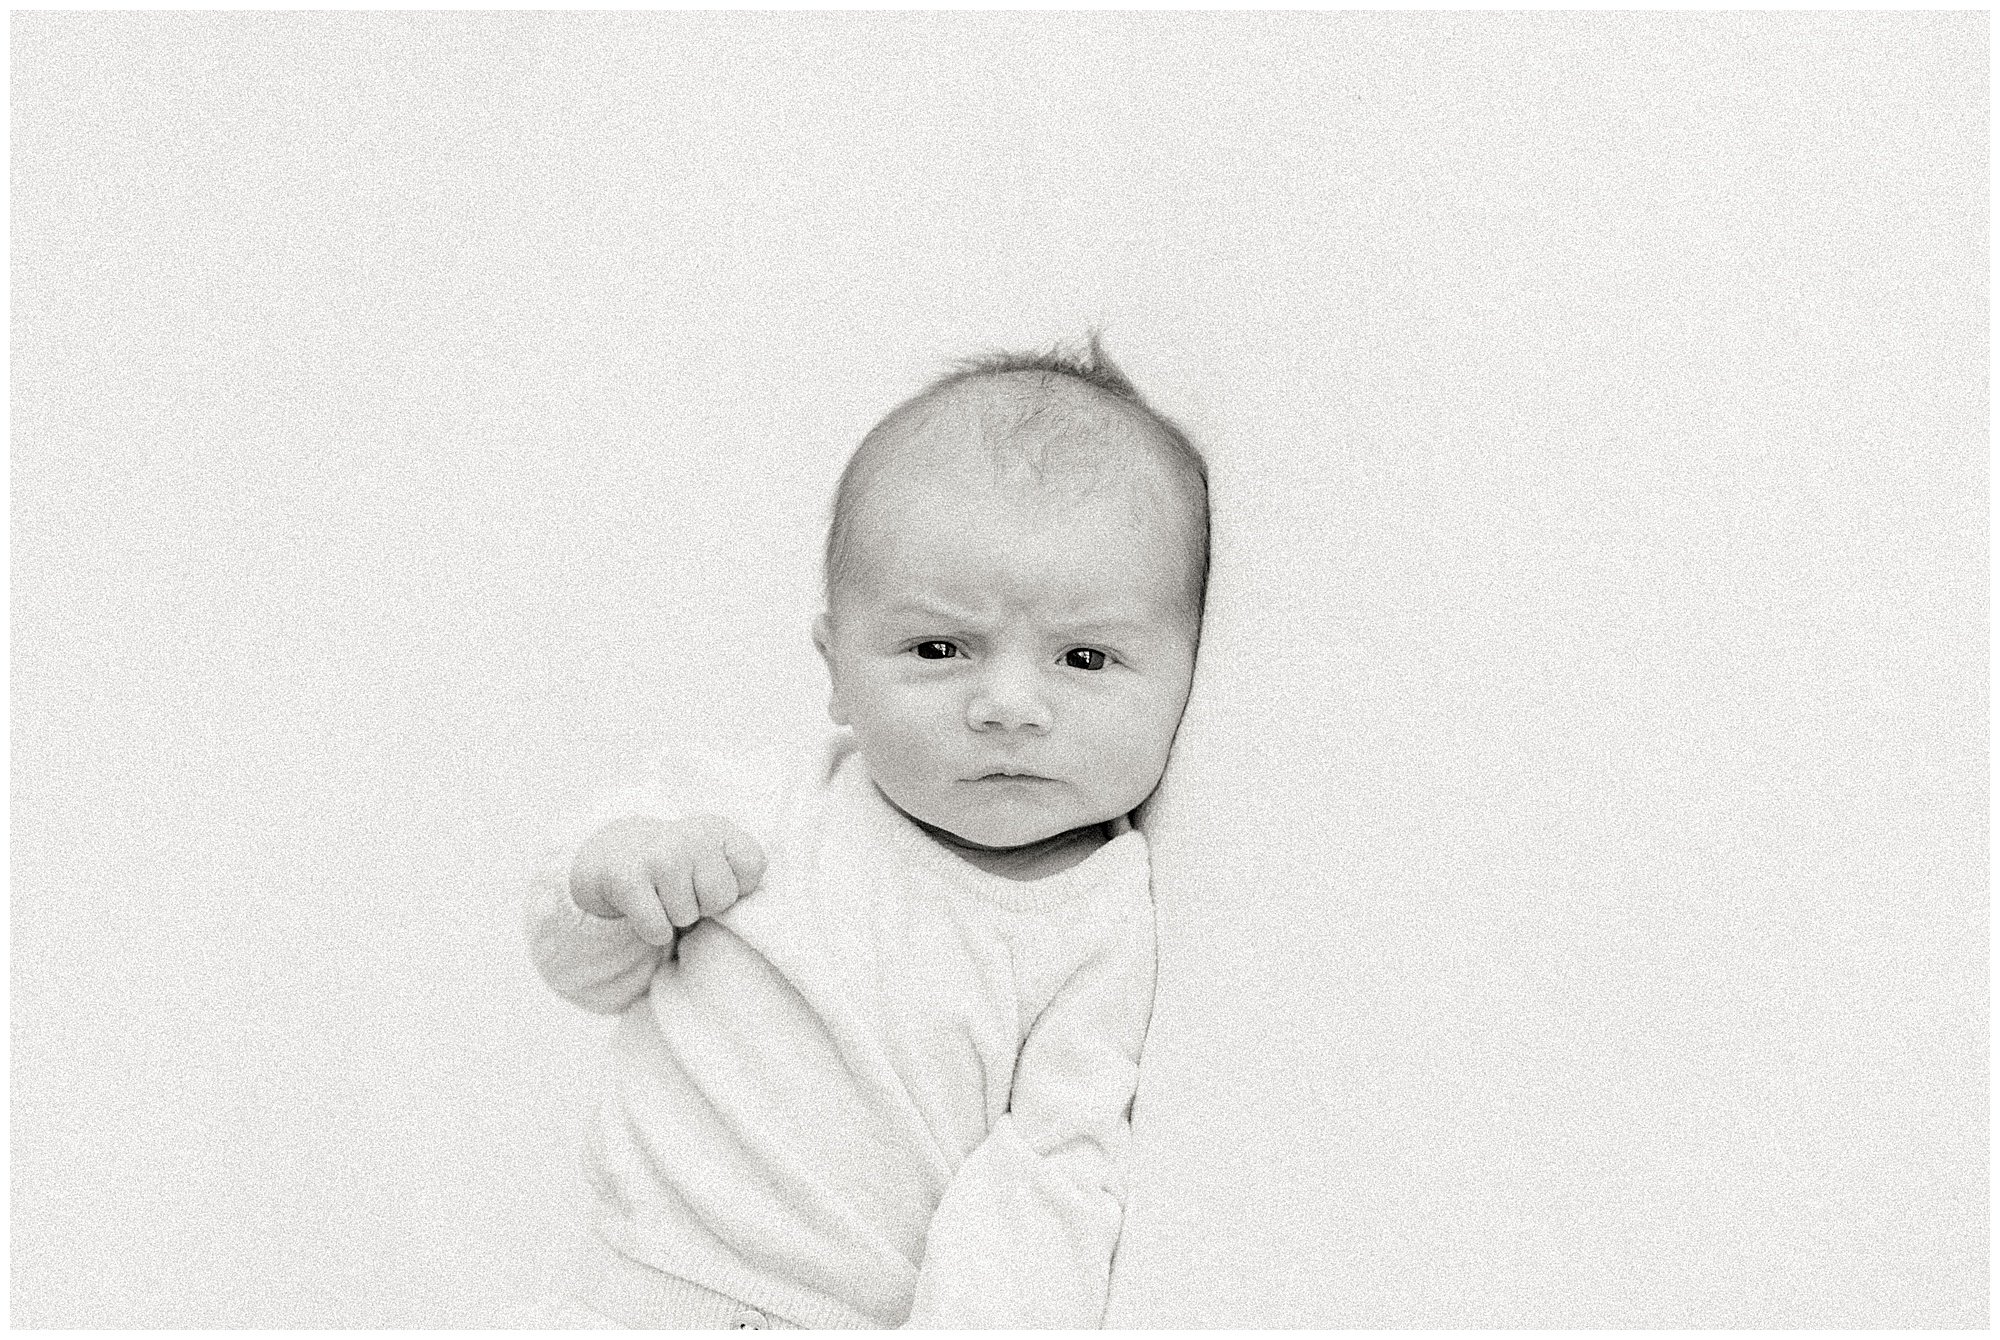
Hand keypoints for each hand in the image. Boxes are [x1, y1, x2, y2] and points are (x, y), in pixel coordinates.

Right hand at [568, 814, 767, 945]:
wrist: (610, 854)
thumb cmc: (675, 866)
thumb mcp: (711, 857)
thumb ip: (740, 874)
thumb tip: (752, 909)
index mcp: (718, 828)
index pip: (753, 866)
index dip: (737, 886)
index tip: (713, 880)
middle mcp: (691, 835)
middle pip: (721, 898)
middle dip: (703, 906)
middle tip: (681, 891)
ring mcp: (658, 855)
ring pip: (686, 916)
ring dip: (673, 917)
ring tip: (659, 894)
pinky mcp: (626, 879)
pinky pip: (657, 930)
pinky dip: (650, 930)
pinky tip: (642, 907)